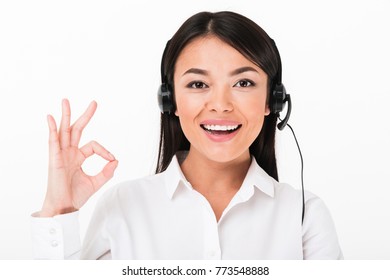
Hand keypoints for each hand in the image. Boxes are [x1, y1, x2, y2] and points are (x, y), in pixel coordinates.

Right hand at [40, 99, 117, 216]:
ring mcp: (61, 155)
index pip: (93, 145)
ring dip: (65, 115)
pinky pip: (52, 141)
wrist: (64, 208)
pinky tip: (50, 118)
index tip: (112, 159)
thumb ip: (107, 172)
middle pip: (77, 129)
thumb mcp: (96, 182)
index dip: (104, 150)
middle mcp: (69, 153)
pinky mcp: (54, 159)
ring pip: (64, 131)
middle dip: (85, 116)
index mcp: (78, 157)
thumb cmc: (75, 196)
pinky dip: (51, 129)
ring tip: (66, 101)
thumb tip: (116, 160)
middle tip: (94, 103)